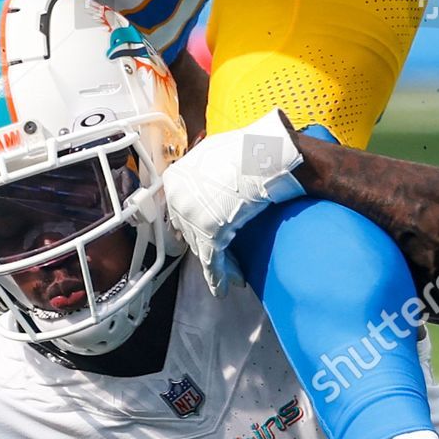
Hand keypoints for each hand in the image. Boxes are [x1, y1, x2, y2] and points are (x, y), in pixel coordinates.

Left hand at [162, 108, 304, 296]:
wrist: (263, 156)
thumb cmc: (247, 151)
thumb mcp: (215, 154)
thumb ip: (204, 171)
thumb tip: (210, 178)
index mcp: (175, 179)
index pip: (183, 211)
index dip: (198, 227)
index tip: (206, 237)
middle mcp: (178, 199)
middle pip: (191, 232)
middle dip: (209, 247)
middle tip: (224, 261)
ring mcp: (193, 217)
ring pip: (203, 249)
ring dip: (220, 265)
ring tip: (234, 276)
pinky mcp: (211, 233)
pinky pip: (213, 262)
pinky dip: (219, 277)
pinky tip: (223, 288)